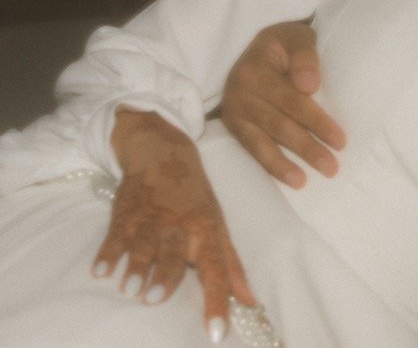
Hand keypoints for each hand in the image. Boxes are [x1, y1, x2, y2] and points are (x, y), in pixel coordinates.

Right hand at [97, 110, 255, 342]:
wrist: (164, 153)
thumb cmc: (196, 201)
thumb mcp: (218, 228)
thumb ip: (231, 268)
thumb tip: (251, 302)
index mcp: (208, 233)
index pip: (217, 270)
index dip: (218, 301)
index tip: (217, 333)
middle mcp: (181, 226)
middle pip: (175, 254)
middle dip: (166, 275)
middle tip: (154, 298)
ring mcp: (152, 218)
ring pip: (144, 244)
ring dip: (136, 266)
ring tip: (130, 289)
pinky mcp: (126, 212)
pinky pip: (116, 234)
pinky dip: (107, 252)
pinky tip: (100, 271)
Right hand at [220, 21, 345, 187]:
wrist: (260, 46)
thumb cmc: (285, 43)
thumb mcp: (297, 36)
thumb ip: (305, 56)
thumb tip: (309, 85)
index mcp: (257, 69)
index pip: (292, 100)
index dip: (316, 121)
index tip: (340, 140)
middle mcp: (240, 91)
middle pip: (278, 124)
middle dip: (306, 148)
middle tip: (332, 168)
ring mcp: (234, 110)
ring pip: (262, 141)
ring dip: (284, 165)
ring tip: (305, 181)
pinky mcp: (232, 124)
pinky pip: (251, 148)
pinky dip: (269, 165)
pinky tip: (289, 178)